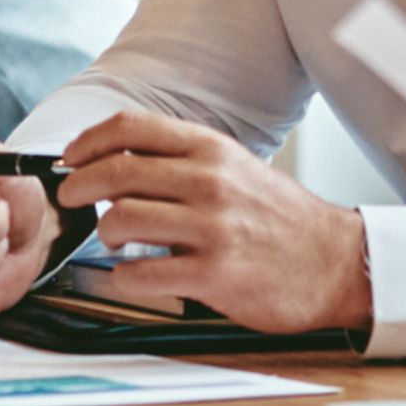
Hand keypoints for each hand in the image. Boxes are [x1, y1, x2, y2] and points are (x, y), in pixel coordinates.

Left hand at [60, 112, 370, 335]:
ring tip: (115, 240)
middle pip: (114, 172)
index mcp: (212, 149)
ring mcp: (211, 228)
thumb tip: (116, 162)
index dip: (87, 142)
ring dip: (104, 233)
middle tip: (71, 200)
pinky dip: (124, 277)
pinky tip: (135, 275)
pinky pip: (139, 274)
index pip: (130, 128)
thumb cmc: (279, 218)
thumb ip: (183, 161)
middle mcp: (210, 182)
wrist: (335, 262)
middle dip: (78, 187)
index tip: (70, 159)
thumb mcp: (236, 168)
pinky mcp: (213, 275)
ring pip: (120, 220)